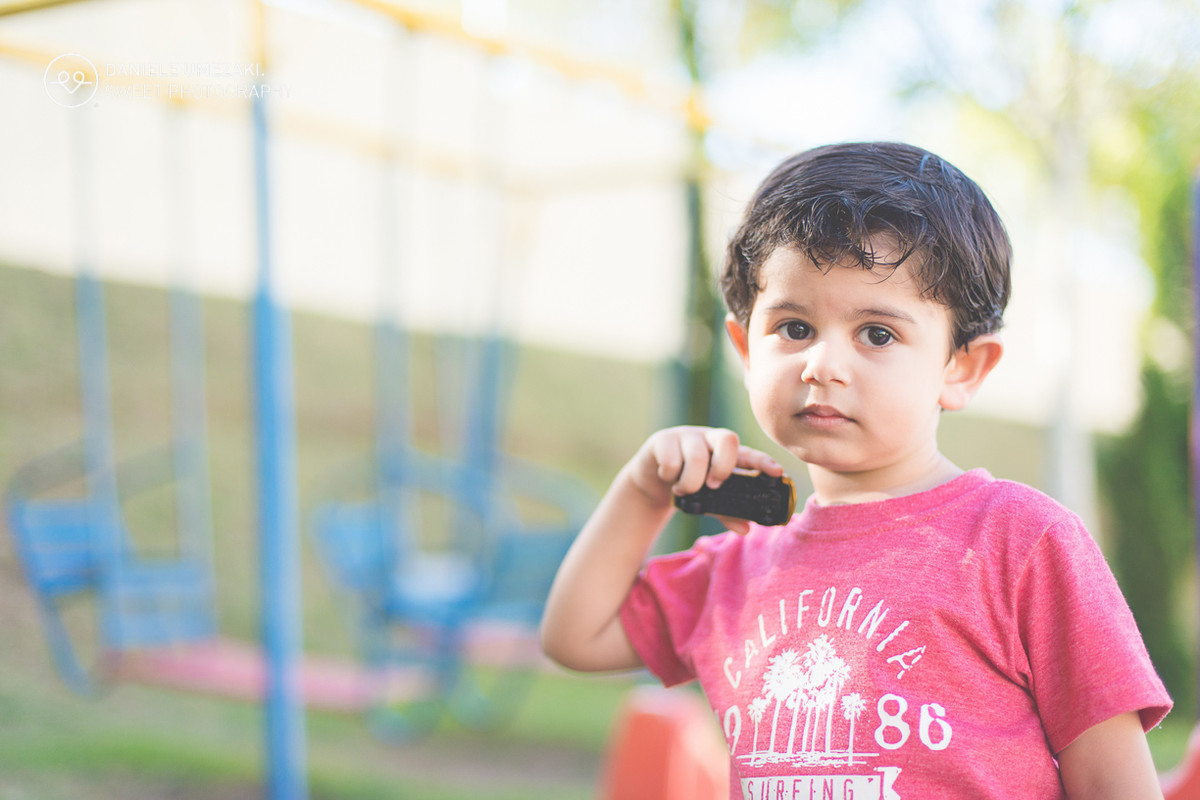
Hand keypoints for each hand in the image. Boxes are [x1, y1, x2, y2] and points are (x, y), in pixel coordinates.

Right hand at [631, 426, 783, 533]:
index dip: (764, 461)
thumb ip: (727, 512)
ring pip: (697, 456)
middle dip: (723, 467)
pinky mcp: (664, 440)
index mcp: (726, 454)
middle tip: (713, 486)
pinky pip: (671, 460)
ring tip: (684, 490)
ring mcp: (687, 437)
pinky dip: (670, 476)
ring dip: (691, 482)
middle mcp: (710, 440)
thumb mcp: (709, 499)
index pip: (750, 454)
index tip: (777, 473)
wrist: (652, 479)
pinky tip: (668, 479)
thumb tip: (746, 529)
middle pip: (728, 439)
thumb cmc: (689, 485)